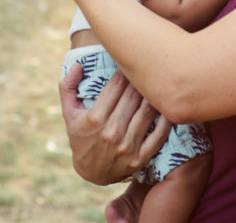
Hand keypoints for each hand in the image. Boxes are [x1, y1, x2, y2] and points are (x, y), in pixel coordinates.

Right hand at [58, 62, 171, 184]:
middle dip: (140, 79)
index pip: (117, 85)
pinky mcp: (140, 158)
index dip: (126, 70)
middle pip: (134, 96)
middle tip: (148, 68)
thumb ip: (67, 87)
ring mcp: (127, 147)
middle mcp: (111, 132)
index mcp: (95, 119)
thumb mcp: (69, 114)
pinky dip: (165, 120)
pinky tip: (167, 106)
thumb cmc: (81, 137)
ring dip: (154, 95)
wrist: (90, 173)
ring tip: (158, 83)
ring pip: (147, 111)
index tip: (131, 63)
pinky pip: (159, 135)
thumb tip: (76, 65)